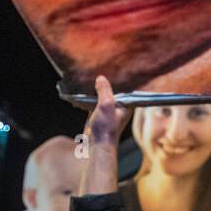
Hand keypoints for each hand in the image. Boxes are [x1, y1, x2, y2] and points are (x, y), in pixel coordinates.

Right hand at [78, 76, 130, 194]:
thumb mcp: (106, 105)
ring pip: (103, 94)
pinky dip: (89, 95)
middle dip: (108, 80)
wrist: (97, 145)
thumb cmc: (106, 128)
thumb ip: (104, 90)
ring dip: (97, 87)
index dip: (124, 77)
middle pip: (114, 89)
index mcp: (127, 104)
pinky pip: (94, 100)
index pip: (127, 87)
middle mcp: (119, 106)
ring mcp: (108, 109)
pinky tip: (83, 88)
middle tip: (102, 66)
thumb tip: (101, 78)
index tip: (119, 65)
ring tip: (91, 74)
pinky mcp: (98, 113)